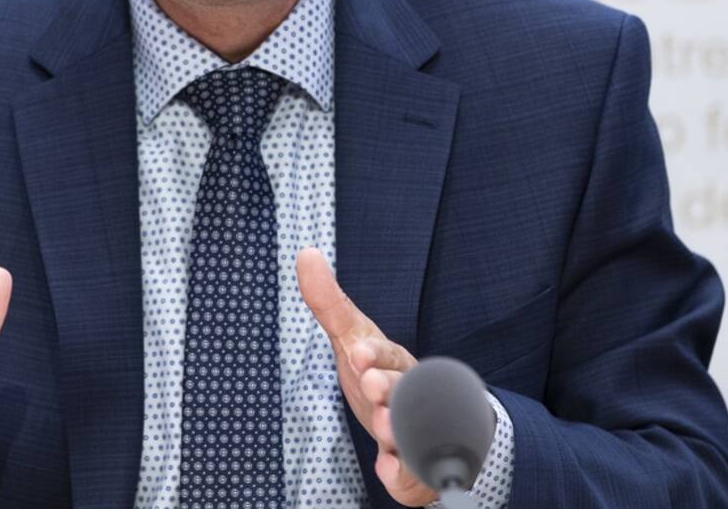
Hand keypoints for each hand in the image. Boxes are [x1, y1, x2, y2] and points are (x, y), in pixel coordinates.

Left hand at [296, 248, 437, 506]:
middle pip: (403, 390)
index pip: (387, 353)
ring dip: (395, 427)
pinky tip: (387, 469)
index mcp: (393, 362)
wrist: (422, 420)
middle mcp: (408, 395)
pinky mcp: (415, 467)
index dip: (374, 353)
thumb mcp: (351, 336)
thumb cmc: (377, 373)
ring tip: (381, 425)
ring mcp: (413, 430)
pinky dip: (402, 474)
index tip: (358, 351)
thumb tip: (305, 253)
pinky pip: (414, 475)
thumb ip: (328, 302)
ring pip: (411, 429)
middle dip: (387, 387)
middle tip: (372, 386)